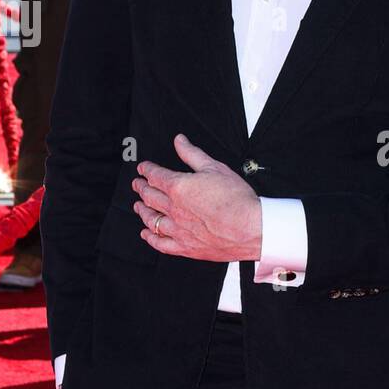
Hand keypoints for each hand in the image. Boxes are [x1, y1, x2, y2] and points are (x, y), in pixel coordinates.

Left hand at [133, 133, 262, 260]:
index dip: (146, 170)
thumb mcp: (215, 168)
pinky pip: (160, 243)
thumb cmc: (237, 199)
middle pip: (149, 196)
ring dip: (141, 211)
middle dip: (140, 188)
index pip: (155, 175)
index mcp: (179, 187)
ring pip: (150, 219)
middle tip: (137, 184)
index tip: (143, 168)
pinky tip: (146, 233)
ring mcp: (177, 229)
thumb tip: (179, 141)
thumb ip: (193, 154)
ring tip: (138, 206)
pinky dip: (150, 237)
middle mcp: (173, 209)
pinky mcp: (185, 246)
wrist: (251, 228)